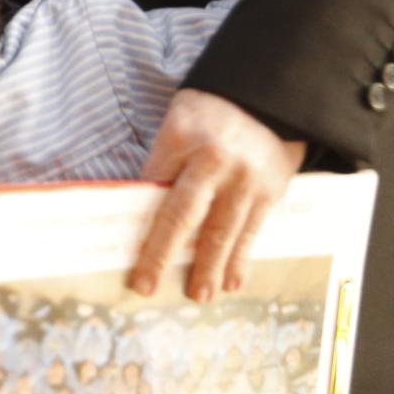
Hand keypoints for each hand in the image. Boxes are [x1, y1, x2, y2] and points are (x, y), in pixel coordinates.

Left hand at [130, 88, 306, 301]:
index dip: (138, 219)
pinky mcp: (270, 191)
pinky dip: (240, 259)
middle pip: (181, 214)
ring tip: (197, 295)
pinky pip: (252, 231)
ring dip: (207, 268)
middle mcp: (213, 159)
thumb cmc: (213, 112)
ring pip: (220, 230)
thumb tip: (146, 208)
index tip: (123, 249)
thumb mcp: (180, 121)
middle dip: (161, 253)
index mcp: (181, 135)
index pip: (152, 185)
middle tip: (146, 285)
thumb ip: (165, 160)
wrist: (271, 97)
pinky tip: (232, 281)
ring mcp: (244, 178)